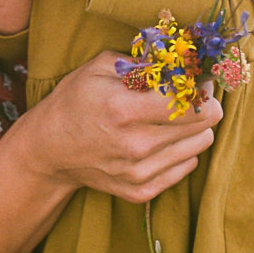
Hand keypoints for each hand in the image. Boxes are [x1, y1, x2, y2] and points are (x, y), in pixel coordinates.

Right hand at [25, 51, 224, 203]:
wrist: (49, 150)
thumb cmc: (76, 101)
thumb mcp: (102, 67)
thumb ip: (146, 62)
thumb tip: (185, 61)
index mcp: (125, 109)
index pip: (194, 103)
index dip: (202, 88)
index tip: (197, 80)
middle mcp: (135, 145)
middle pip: (205, 124)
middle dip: (203, 105)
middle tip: (189, 96)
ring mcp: (138, 173)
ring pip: (201, 144)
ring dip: (194, 128)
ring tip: (172, 118)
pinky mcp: (141, 191)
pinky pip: (188, 166)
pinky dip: (182, 150)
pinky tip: (162, 139)